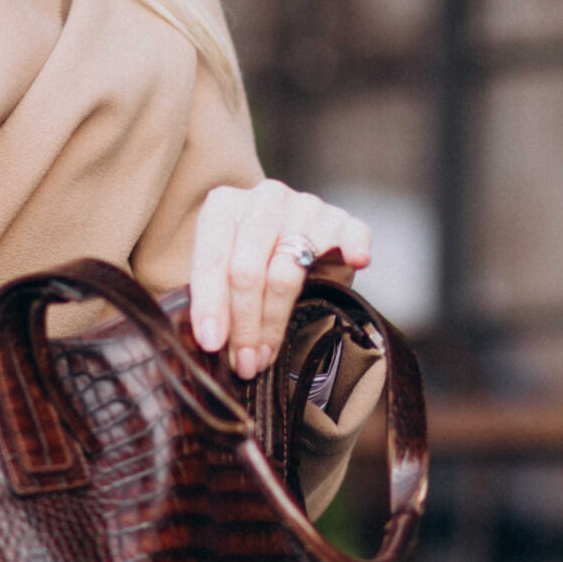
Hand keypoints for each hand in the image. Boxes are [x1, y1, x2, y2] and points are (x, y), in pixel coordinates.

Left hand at [188, 180, 372, 378]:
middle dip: (244, 324)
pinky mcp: (342, 220)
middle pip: (247, 270)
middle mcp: (265, 199)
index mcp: (224, 205)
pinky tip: (356, 262)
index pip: (212, 259)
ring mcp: (306, 207)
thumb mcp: (218, 273)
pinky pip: (352, 233)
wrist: (284, 237)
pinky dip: (354, 247)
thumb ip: (209, 298)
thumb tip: (206, 344)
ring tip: (265, 355)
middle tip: (244, 362)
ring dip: (275, 322)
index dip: (210, 305)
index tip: (212, 343)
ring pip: (286, 272)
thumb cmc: (245, 261)